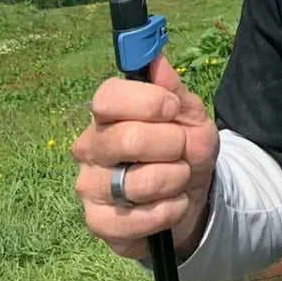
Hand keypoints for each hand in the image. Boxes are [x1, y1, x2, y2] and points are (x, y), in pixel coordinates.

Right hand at [72, 53, 219, 261]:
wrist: (192, 197)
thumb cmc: (185, 149)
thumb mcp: (190, 116)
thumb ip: (174, 89)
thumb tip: (156, 59)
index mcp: (107, 113)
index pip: (107, 96)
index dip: (145, 101)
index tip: (171, 107)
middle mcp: (90, 146)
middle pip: (126, 139)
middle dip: (171, 145)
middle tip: (181, 149)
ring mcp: (89, 186)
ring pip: (137, 182)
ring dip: (174, 180)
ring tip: (178, 178)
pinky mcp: (97, 222)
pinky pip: (136, 219)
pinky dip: (168, 211)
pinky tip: (172, 204)